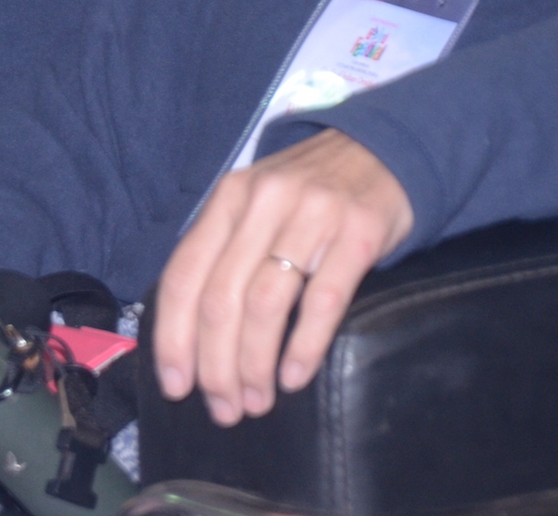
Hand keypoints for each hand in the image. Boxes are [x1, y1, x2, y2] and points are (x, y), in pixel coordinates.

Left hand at [151, 128, 412, 425]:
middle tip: (225, 408)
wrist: (383, 150)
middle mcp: (263, 202)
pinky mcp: (358, 232)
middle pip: (221, 299)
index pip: (184, 275)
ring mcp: (312, 214)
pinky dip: (303, 347)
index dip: (174, 337)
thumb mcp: (257, 205)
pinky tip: (293, 378)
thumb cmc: (309, 192)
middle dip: (216, 366)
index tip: (176, 386)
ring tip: (256, 401)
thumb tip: (190, 332)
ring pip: (265, 304)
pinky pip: (323, 300)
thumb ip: (224, 252)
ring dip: (254, 365)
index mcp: (229, 198)